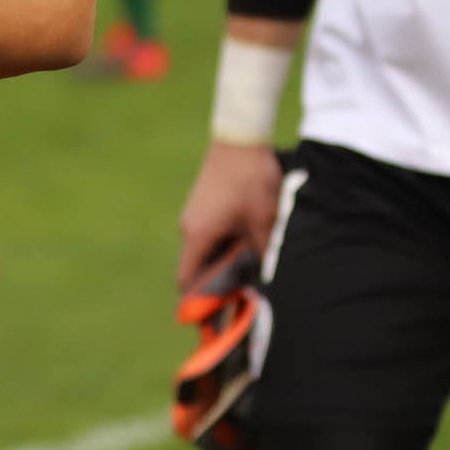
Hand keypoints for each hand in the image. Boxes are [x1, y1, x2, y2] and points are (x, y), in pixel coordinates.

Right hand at [176, 139, 284, 289]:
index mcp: (199, 235)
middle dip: (217, 280)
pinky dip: (222, 242)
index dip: (199, 300)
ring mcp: (193, 213)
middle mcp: (189, 227)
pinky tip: (246, 236)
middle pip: (195, 267)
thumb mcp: (263, 221)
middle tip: (244, 288)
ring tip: (250, 259)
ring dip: (222, 259)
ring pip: (203, 250)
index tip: (218, 313)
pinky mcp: (201, 203)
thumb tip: (262, 282)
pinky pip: (207, 233)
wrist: (240, 136)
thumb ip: (261, 254)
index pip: (186, 280)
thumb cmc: (251, 180)